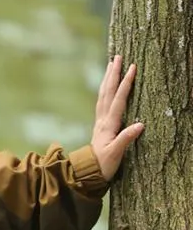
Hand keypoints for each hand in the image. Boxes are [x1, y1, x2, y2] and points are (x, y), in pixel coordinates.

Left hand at [91, 54, 144, 180]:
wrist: (89, 173)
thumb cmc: (104, 165)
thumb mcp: (116, 154)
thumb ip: (126, 139)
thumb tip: (141, 125)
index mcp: (108, 125)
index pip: (118, 99)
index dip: (125, 83)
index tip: (132, 67)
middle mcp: (103, 120)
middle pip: (107, 92)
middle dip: (113, 74)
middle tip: (117, 57)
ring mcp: (100, 122)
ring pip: (103, 95)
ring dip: (107, 79)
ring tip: (111, 64)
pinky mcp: (101, 125)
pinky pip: (102, 102)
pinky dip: (105, 90)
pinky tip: (107, 86)